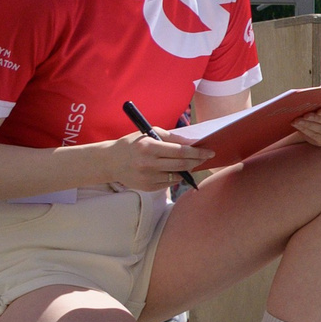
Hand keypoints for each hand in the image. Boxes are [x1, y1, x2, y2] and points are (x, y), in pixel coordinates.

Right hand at [101, 128, 215, 191]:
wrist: (110, 162)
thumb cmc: (133, 144)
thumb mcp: (150, 134)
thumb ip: (172, 137)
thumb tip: (193, 142)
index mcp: (148, 148)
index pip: (180, 151)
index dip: (197, 152)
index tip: (210, 151)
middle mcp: (148, 164)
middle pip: (182, 165)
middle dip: (198, 161)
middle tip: (207, 157)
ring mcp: (147, 178)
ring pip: (178, 175)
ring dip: (188, 169)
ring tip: (193, 162)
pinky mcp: (147, 188)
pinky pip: (169, 183)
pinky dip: (177, 176)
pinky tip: (177, 170)